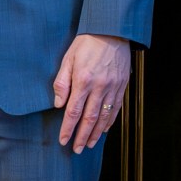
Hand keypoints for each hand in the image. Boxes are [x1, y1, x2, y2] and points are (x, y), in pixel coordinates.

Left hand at [54, 34, 131, 151]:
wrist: (112, 31)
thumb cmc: (87, 43)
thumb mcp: (68, 58)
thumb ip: (62, 82)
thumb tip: (59, 104)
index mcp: (83, 80)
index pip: (73, 112)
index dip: (68, 129)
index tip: (64, 140)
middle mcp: (99, 87)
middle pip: (89, 118)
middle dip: (82, 136)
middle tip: (77, 149)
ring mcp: (112, 87)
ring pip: (104, 117)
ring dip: (96, 133)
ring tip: (89, 144)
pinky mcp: (121, 86)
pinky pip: (116, 108)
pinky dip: (110, 122)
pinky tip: (104, 130)